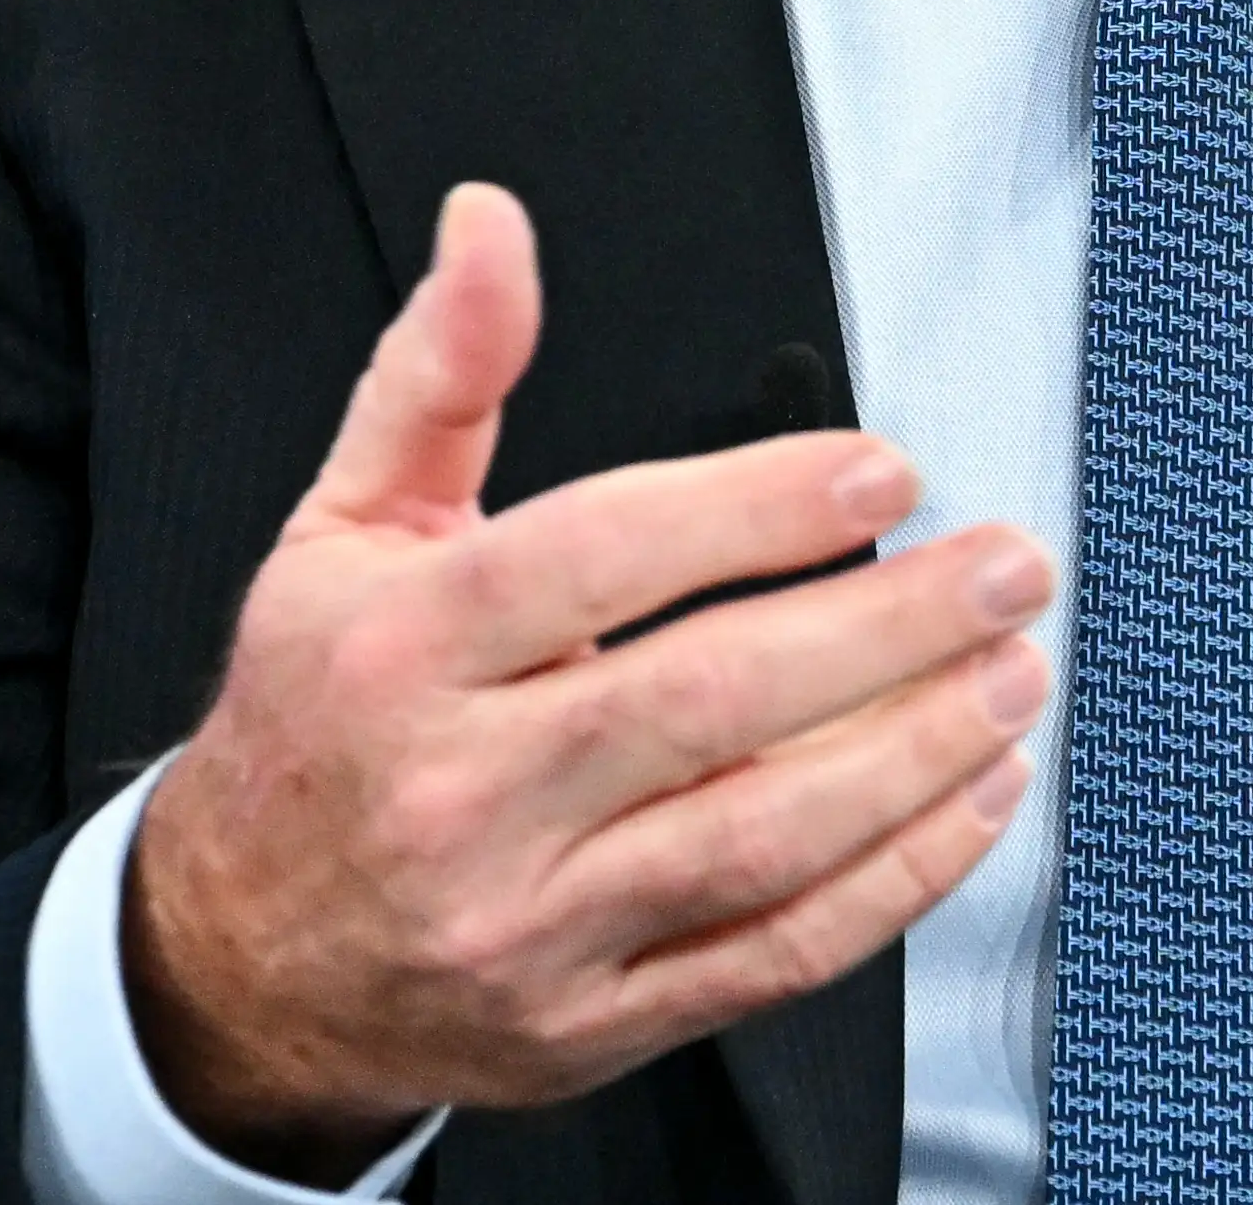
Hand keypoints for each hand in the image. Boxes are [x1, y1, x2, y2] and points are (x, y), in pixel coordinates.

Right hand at [122, 184, 1050, 1173]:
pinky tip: (970, 801)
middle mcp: (462, 795)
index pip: (594, 563)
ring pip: (754, 841)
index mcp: (402, 654)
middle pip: (701, 704)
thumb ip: (440, 372)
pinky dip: (893, 882)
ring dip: (913, 755)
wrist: (239, 961)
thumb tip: (490, 227)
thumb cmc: (320, 719)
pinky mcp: (589, 1024)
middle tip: (1002, 568)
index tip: (882, 473)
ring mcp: (530, 924)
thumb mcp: (344, 527)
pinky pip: (769, 958)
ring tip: (1012, 673)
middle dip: (884, 630)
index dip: (752, 510)